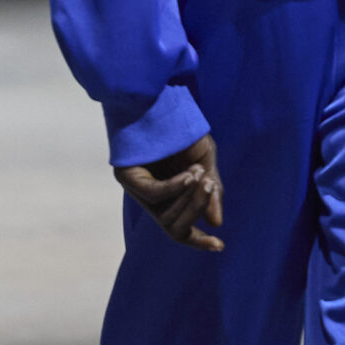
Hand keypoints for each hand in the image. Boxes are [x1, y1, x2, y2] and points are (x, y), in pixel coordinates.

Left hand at [115, 133, 222, 253]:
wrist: (158, 98)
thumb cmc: (181, 129)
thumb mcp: (203, 160)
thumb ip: (209, 191)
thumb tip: (216, 223)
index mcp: (169, 196)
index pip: (180, 229)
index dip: (198, 241)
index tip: (219, 246)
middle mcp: (150, 198)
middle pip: (173, 228)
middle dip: (197, 210)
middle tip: (210, 186)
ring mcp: (135, 189)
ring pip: (165, 215)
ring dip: (188, 199)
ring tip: (201, 175)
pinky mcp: (125, 176)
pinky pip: (154, 194)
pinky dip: (175, 187)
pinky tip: (191, 174)